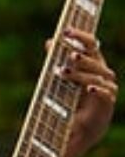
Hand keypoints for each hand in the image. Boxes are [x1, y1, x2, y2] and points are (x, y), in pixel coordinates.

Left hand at [52, 29, 117, 156]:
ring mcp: (107, 87)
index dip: (80, 36)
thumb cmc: (71, 97)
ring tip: (63, 73)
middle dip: (82, 57)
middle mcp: (102, 72)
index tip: (65, 31)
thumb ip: (57, 59)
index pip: (91, 44)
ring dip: (80, 74)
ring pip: (97, 77)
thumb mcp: (62, 76)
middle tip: (69, 55)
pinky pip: (106, 93)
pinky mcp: (108, 102)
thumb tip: (49, 42)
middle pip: (95, 60)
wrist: (81, 125)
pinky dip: (98, 90)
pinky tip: (88, 89)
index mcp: (93, 62)